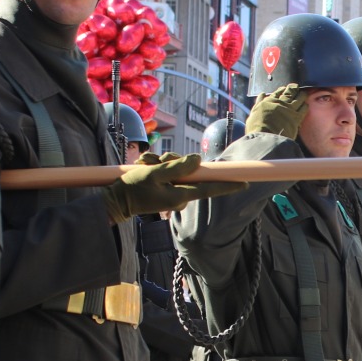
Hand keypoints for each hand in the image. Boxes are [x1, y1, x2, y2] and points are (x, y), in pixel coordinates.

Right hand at [102, 153, 244, 222]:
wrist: (115, 201)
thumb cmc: (133, 188)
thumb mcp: (154, 173)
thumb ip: (177, 167)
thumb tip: (198, 160)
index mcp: (181, 195)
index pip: (210, 189)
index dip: (228, 185)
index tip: (245, 183)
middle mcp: (181, 197)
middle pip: (191, 173)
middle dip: (175, 161)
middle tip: (154, 159)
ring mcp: (173, 195)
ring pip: (179, 172)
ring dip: (163, 163)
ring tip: (145, 163)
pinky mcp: (166, 192)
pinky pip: (169, 176)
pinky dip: (159, 168)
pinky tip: (145, 166)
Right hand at [245, 83, 308, 139]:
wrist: (266, 137)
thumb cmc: (257, 127)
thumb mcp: (254, 112)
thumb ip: (259, 102)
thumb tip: (262, 94)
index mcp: (269, 101)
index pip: (277, 92)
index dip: (281, 90)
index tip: (284, 88)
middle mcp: (280, 103)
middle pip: (289, 92)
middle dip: (293, 88)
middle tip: (295, 86)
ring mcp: (289, 109)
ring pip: (299, 98)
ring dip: (301, 94)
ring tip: (303, 93)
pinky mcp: (297, 117)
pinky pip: (303, 109)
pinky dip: (305, 106)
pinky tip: (306, 105)